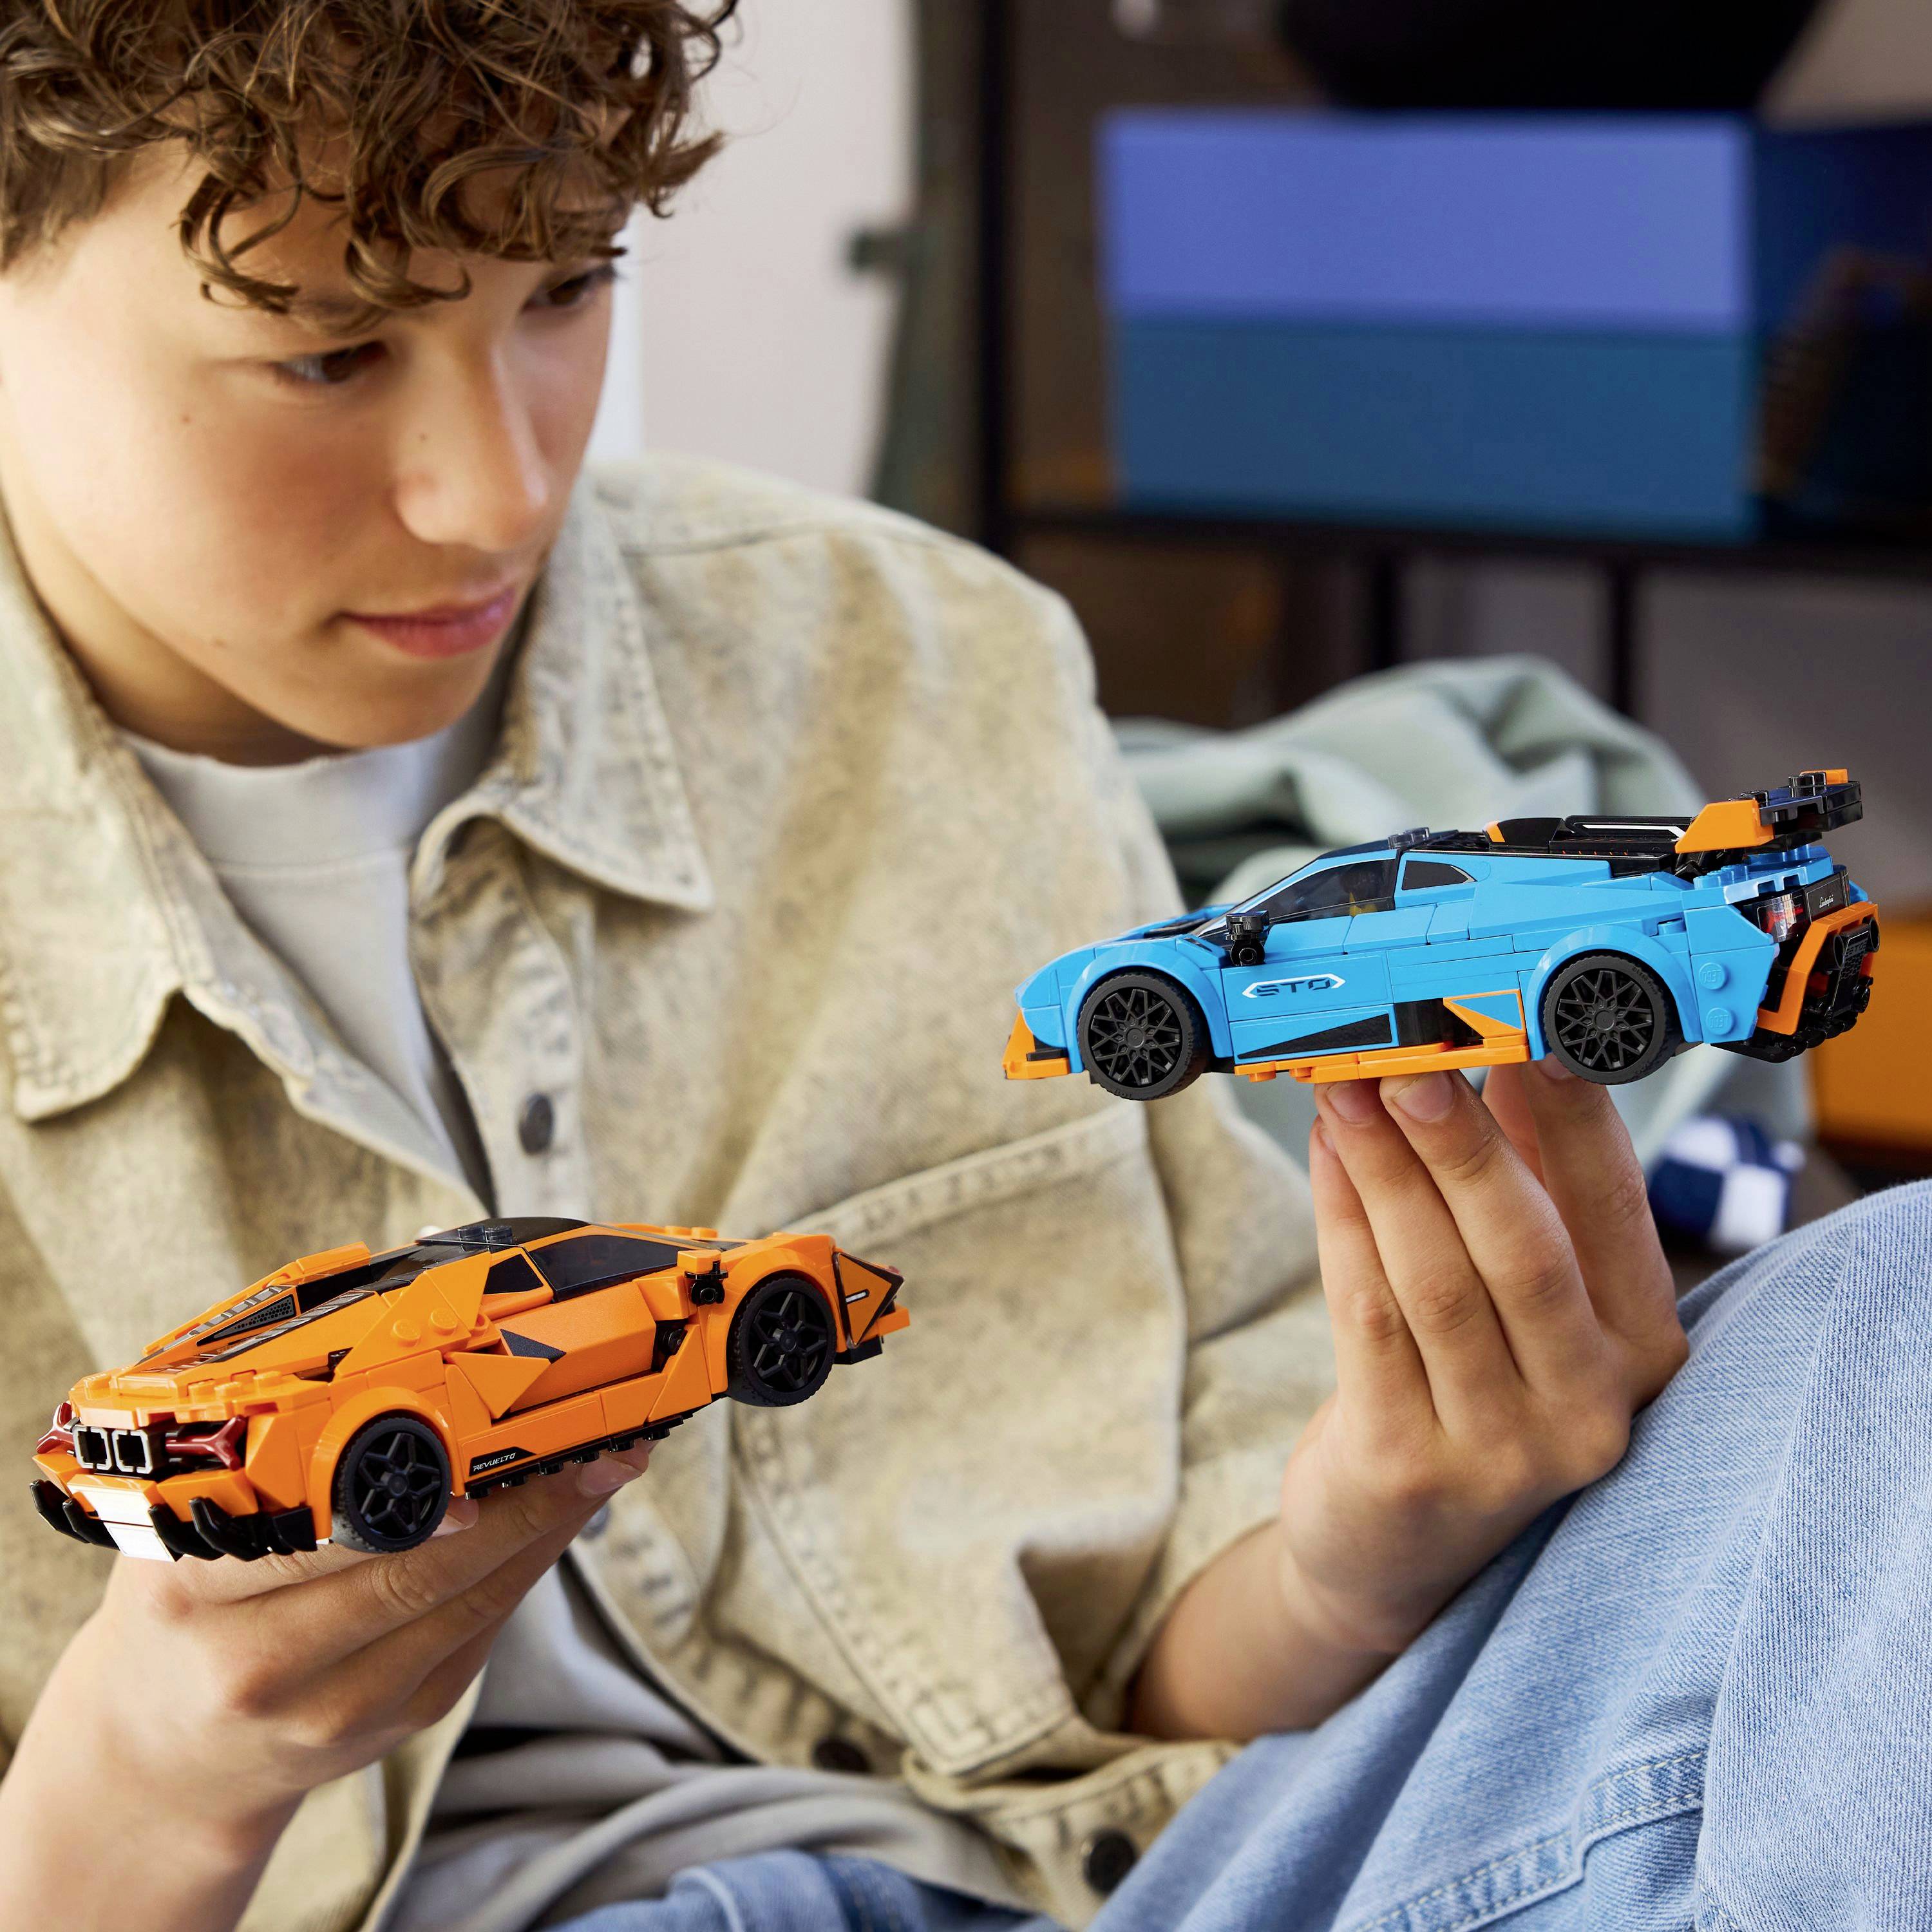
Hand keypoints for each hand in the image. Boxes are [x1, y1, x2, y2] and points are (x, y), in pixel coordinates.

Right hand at [0, 1446, 649, 1931]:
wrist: (161, 1758)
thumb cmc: (182, 1606)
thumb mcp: (176, 1531)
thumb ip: (255, 1462)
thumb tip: (379, 1356)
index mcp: (190, 1596)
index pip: (305, 1541)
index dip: (396, 1505)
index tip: (472, 1466)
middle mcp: (262, 1665)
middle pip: (411, 1576)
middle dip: (516, 1504)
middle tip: (588, 1443)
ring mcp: (337, 1707)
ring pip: (465, 1606)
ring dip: (545, 1530)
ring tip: (602, 1464)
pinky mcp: (397, 1722)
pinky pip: (480, 1631)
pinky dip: (526, 1567)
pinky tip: (561, 1515)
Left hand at [1281, 1060, 1685, 1656]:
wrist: (1394, 1549)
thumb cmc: (1470, 1387)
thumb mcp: (1526, 1297)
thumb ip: (1528, 1187)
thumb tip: (1502, 1054)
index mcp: (1642, 1346)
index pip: (1613, 1210)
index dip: (1568, 1114)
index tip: (1519, 1028)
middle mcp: (1592, 1405)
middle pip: (1524, 1248)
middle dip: (1461, 1143)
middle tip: (1407, 1057)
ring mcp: (1503, 1448)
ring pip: (1436, 1279)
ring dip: (1383, 1170)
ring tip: (1343, 1088)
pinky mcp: (1409, 1468)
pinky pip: (1368, 1319)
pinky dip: (1343, 1224)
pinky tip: (1325, 1158)